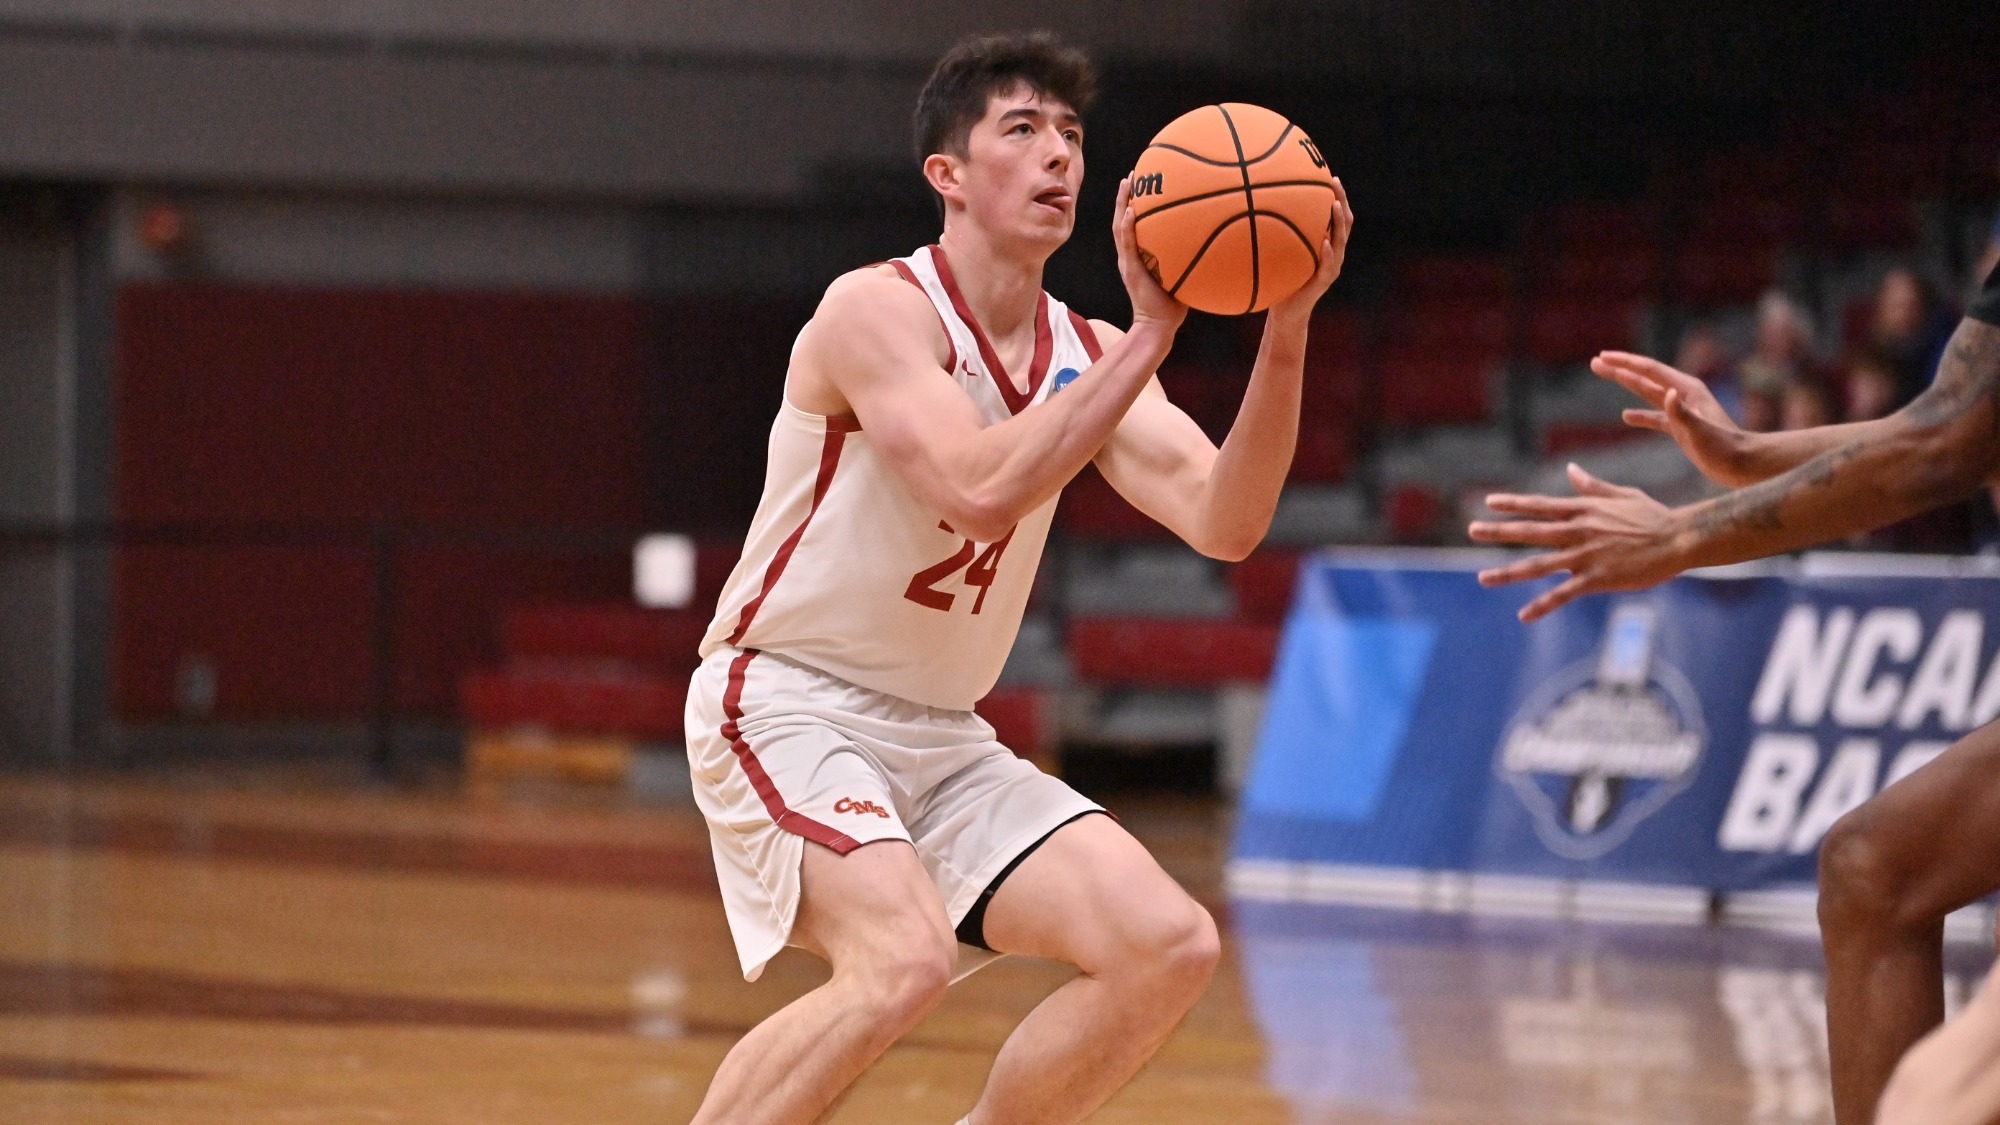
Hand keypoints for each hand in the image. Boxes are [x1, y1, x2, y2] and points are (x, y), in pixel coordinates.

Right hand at [1114, 176, 1185, 331]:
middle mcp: (1129, 255)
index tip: (1141, 184)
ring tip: (1127, 182)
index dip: (1133, 204)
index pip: (1133, 225)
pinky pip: (1128, 244)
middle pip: (1122, 219)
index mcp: (1138, 255)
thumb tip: (1217, 241)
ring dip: (1122, 203)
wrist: (1159, 325)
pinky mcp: (1130, 270)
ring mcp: (1128, 262)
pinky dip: (1128, 226)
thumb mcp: (1182, 274)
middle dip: (1125, 196)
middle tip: (1131, 175)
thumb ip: (1190, 257)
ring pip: (1120, 226)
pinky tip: (1132, 210)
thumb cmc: (1173, 304)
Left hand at [1268, 178, 1354, 324]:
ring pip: (1341, 241)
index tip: (1329, 176)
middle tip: (1334, 182)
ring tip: (1335, 205)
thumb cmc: (1280, 280)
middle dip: (1341, 201)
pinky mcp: (1324, 282)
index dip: (1337, 196)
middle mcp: (1334, 253)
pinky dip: (1328, 253)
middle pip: (1345, 223)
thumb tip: (1257, 210)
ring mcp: (1331, 267)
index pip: (1336, 216)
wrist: (1286, 312)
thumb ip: (1278, 236)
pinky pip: (1328, 266)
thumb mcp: (1279, 255)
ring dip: (1339, 222)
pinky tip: (1325, 242)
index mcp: (1326, 243)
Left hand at [1467, 463, 1692, 621]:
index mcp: (1583, 510)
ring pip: (1538, 565)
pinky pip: (1563, 594)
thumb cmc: (1653, 516)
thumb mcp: (1621, 494)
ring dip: (1508, 572)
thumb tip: (1571, 469)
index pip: (1540, 505)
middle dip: (1499, 531)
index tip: (1489, 502)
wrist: (1679, 539)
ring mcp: (1585, 555)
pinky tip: (1524, 616)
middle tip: (1471, 529)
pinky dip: (1543, 605)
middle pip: (1530, 531)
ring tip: (1483, 578)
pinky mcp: (1597, 578)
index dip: (1513, 504)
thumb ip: (1592, 486)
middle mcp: (1578, 530)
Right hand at [1591, 351, 1761, 486]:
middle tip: (1595, 362)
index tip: (1603, 356)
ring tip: (1605, 374)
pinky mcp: (1681, 428)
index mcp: (1686, 390)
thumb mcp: (1701, 430)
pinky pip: (1655, 417)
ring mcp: (1681, 411)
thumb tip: (1667, 394)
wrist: (1743, 465)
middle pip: (1645, 377)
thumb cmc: (1724, 449)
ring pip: (1647, 393)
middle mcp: (1682, 395)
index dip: (1625, 363)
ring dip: (1626, 383)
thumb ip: (1682, 412)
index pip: (1649, 370)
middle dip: (1620, 368)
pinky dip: (1640, 415)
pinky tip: (1626, 416)